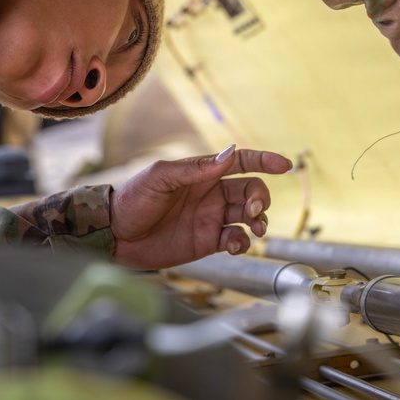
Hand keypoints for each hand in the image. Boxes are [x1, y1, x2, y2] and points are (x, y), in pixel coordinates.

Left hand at [110, 146, 291, 268]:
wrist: (115, 235)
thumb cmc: (132, 199)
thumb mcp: (160, 177)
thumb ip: (195, 169)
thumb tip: (229, 155)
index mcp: (202, 173)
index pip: (241, 162)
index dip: (264, 161)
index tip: (285, 165)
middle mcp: (212, 194)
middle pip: (252, 190)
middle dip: (261, 198)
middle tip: (253, 211)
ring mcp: (211, 218)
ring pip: (249, 216)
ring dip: (259, 220)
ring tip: (254, 228)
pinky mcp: (207, 242)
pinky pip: (235, 240)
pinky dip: (242, 242)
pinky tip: (235, 244)